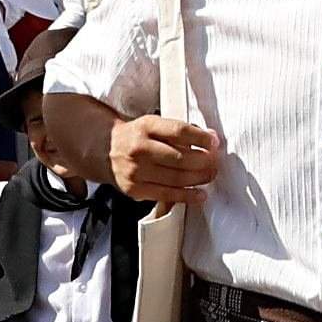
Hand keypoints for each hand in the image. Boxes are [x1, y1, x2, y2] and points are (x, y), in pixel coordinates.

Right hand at [107, 113, 223, 204]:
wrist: (106, 150)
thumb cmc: (137, 137)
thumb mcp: (154, 125)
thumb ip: (180, 131)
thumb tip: (209, 137)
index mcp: (146, 127)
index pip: (179, 131)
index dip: (201, 138)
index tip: (214, 143)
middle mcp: (139, 148)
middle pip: (180, 158)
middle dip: (204, 161)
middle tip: (214, 162)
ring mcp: (136, 170)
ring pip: (176, 178)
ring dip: (199, 178)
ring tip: (210, 176)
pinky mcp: (135, 189)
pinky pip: (166, 195)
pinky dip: (186, 196)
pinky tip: (198, 194)